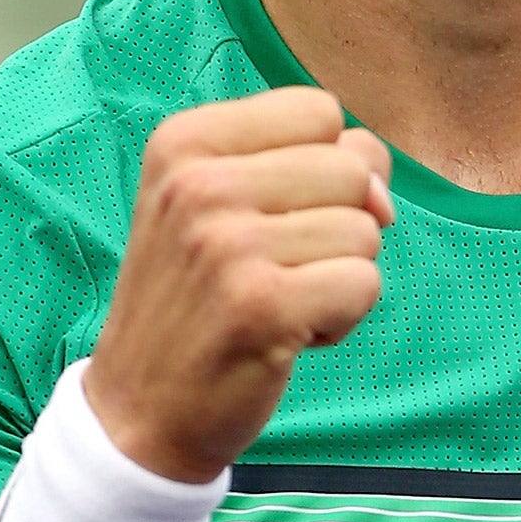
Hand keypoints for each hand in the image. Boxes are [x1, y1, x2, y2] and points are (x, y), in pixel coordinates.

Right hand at [82, 87, 392, 482]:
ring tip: (276, 302)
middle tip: (274, 268)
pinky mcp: (262, 305)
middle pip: (351, 167)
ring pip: (365, 230)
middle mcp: (199, 183)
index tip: (276, 213)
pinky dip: (343, 318)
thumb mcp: (223, 202)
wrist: (138, 411)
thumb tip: (382, 192)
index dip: (325, 164)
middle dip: (338, 225)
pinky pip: (365, 284)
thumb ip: (311, 164)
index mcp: (185, 140)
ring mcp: (228, 244)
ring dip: (337, 276)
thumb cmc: (198, 297)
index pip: (318, 110)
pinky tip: (286, 334)